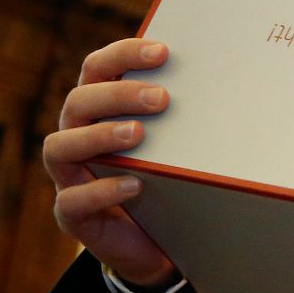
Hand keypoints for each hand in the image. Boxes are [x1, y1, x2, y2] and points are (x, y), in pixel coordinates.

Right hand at [43, 38, 176, 288]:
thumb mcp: (179, 140)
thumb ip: (186, 111)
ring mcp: (69, 176)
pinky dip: (100, 191)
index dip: (123, 55)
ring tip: (138, 134)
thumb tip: (233, 74)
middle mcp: (77, 136)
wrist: (159, 241)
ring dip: (99, 136)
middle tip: (161, 98)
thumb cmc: (170, 176)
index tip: (163, 51)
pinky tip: (134, 184)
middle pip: (79, 102)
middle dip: (118, 95)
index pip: (97, 69)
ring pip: (60, 147)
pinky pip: (72, 201)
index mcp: (99, 109)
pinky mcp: (73, 215)